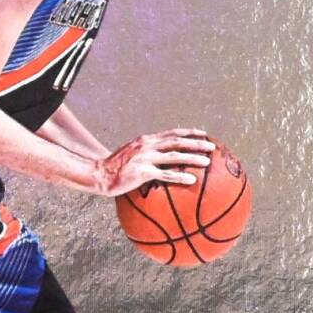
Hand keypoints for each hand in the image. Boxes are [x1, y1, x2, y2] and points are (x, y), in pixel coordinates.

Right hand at [96, 129, 214, 196]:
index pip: (171, 133)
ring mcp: (145, 158)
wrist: (100, 175)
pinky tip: (192, 180)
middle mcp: (146, 145)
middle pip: (176, 141)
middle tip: (212, 146)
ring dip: (192, 157)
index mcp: (145, 140)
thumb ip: (146, 153)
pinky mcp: (142, 172)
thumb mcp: (132, 154)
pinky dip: (180, 176)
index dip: (189, 132)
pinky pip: (165, 174)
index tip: (203, 133)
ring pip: (174, 155)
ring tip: (207, 162)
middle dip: (196, 142)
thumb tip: (162, 158)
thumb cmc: (116, 168)